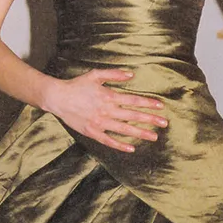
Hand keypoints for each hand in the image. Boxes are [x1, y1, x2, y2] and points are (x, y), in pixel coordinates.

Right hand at [43, 68, 166, 152]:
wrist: (58, 98)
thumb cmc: (77, 85)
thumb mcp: (95, 75)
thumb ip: (114, 74)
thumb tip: (131, 74)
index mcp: (108, 96)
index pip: (133, 100)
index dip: (148, 103)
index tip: (161, 107)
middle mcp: (106, 110)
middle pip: (132, 116)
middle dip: (149, 120)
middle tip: (164, 124)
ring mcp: (99, 123)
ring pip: (123, 129)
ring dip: (139, 133)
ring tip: (153, 136)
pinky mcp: (92, 132)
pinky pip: (108, 141)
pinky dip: (119, 145)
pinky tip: (131, 148)